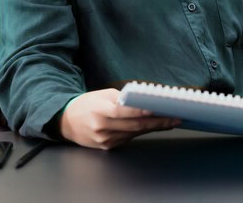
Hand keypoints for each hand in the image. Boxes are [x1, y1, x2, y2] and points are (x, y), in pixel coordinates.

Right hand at [58, 88, 180, 149]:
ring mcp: (105, 140)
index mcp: (100, 111)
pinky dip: (142, 131)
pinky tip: (154, 126)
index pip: (124, 112)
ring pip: (134, 133)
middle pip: (135, 126)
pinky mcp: (107, 147)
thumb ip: (124, 98)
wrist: (67, 122)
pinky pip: (128, 138)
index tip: (158, 109)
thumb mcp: (104, 95)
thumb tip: (146, 99)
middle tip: (175, 117)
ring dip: (154, 127)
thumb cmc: (88, 104)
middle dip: (158, 122)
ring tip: (171, 120)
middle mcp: (102, 128)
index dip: (141, 111)